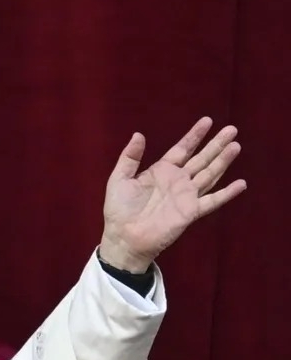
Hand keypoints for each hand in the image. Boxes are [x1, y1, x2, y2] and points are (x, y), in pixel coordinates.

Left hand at [99, 117, 245, 271]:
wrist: (123, 238)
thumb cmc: (119, 210)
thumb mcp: (119, 179)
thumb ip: (129, 158)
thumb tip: (138, 134)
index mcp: (161, 171)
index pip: (182, 149)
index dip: (194, 135)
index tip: (207, 121)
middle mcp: (177, 181)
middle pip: (201, 159)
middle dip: (216, 144)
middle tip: (231, 129)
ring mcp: (186, 196)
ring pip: (209, 174)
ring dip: (223, 161)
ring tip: (236, 146)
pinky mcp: (191, 212)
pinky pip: (212, 201)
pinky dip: (227, 193)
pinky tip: (241, 183)